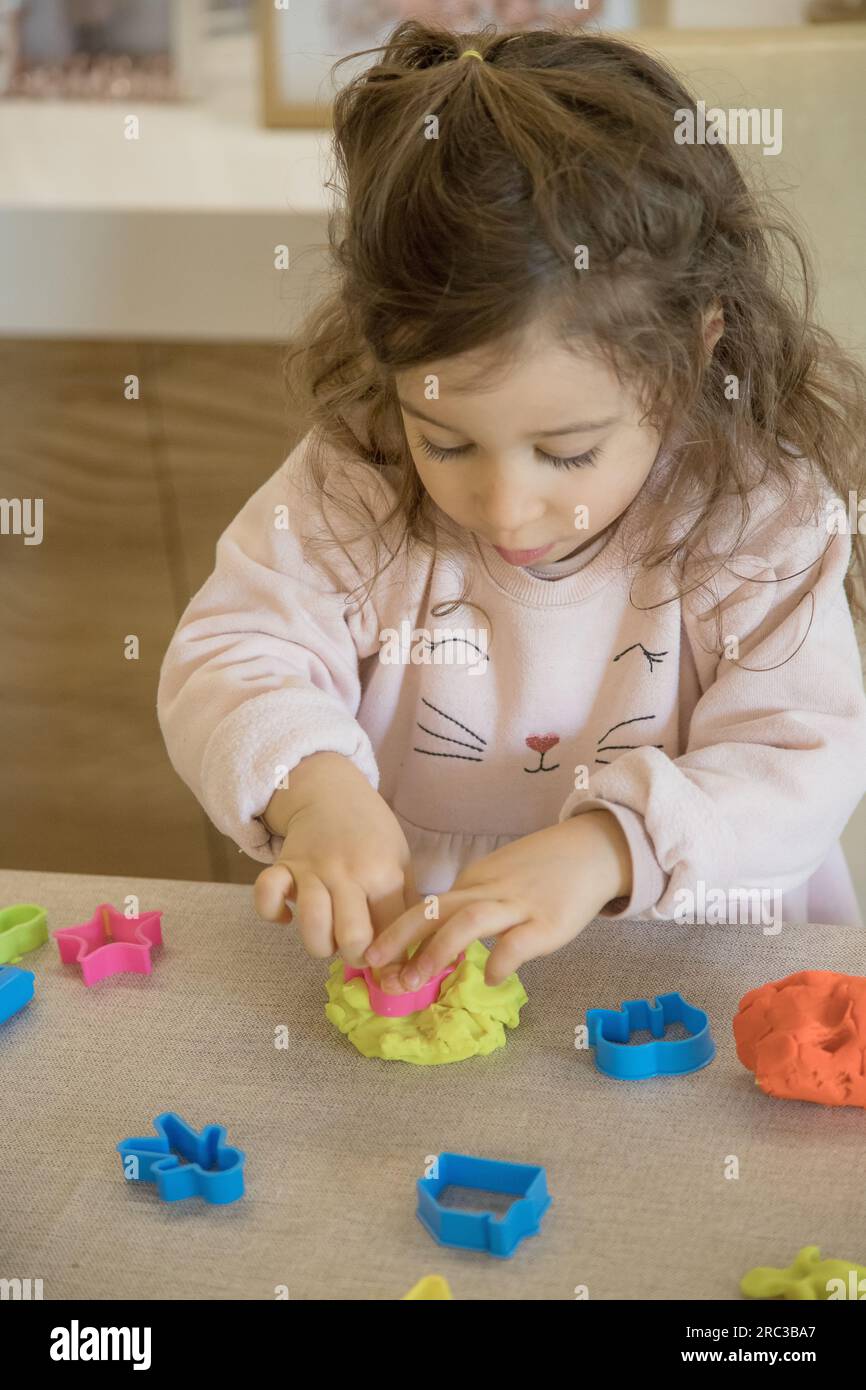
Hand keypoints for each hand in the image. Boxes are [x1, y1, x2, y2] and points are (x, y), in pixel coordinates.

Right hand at [253, 752, 418, 970]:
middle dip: (355, 957)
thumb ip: (404, 907)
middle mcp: (348, 872)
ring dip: (319, 944)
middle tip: (357, 947)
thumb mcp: (401, 863)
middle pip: (352, 939)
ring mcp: (312, 869)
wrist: (332, 791)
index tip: (388, 963)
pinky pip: (266, 897)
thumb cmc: (373, 835)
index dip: (391, 958)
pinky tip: (286, 918)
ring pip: (311, 927)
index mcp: (383, 873)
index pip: (390, 934)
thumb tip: (411, 956)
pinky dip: (273, 914)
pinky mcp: (283, 865)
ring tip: (329, 935)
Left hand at [364, 810, 631, 987]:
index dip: (397, 934)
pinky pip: (518, 942)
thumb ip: (470, 906)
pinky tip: (490, 978)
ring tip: (416, 980)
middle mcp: (488, 891)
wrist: (593, 850)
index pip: (427, 907)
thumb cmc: (543, 870)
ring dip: (437, 950)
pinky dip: (500, 961)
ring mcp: (518, 905)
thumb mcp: (497, 880)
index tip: (374, 960)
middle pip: (436, 909)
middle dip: (401, 939)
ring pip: (469, 921)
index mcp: (473, 883)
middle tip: (376, 969)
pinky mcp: (548, 922)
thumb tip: (438, 942)